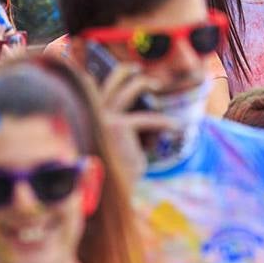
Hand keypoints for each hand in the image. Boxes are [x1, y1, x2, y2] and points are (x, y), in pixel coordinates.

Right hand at [89, 64, 175, 179]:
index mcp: (87, 119)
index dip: (105, 79)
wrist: (107, 193)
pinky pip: (147, 118)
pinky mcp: (119, 127)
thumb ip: (121, 127)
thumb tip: (141, 113)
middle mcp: (91, 115)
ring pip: (126, 91)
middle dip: (123, 72)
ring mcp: (103, 118)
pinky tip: (176, 127)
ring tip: (156, 84)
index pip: (93, 90)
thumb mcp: (116, 146)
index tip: (119, 71)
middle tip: (136, 68)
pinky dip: (163, 122)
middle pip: (109, 84)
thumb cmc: (114, 172)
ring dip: (141, 83)